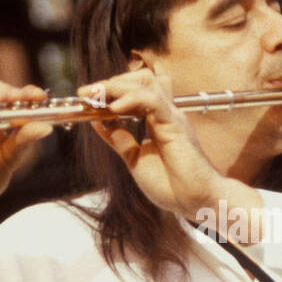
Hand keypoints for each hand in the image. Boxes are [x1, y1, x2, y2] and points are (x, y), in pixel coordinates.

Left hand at [82, 68, 224, 217]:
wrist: (194, 202)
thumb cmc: (172, 186)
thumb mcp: (135, 160)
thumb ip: (120, 140)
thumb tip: (99, 123)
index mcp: (157, 121)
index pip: (134, 91)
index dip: (110, 91)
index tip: (86, 97)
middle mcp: (165, 114)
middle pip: (141, 79)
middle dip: (111, 82)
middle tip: (87, 92)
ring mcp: (171, 117)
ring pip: (147, 82)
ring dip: (118, 85)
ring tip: (97, 95)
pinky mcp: (175, 124)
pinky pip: (153, 100)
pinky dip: (131, 99)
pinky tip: (114, 109)